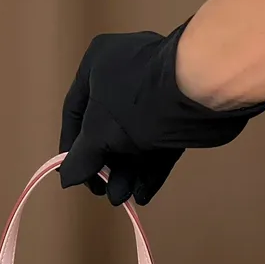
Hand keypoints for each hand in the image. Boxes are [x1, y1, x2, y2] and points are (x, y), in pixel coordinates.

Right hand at [58, 20, 264, 205]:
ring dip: (128, 171)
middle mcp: (125, 74)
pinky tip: (143, 194)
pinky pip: (160, 143)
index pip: (76, 111)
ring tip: (123, 198)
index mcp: (98, 65)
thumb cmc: (135, 103)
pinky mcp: (180, 113)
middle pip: (108, 129)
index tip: (74, 174)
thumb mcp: (97, 133)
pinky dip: (151, 168)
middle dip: (106, 165)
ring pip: (136, 139)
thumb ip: (81, 158)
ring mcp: (155, 93)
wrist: (198, 92)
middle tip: (103, 192)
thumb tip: (66, 179)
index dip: (71, 147)